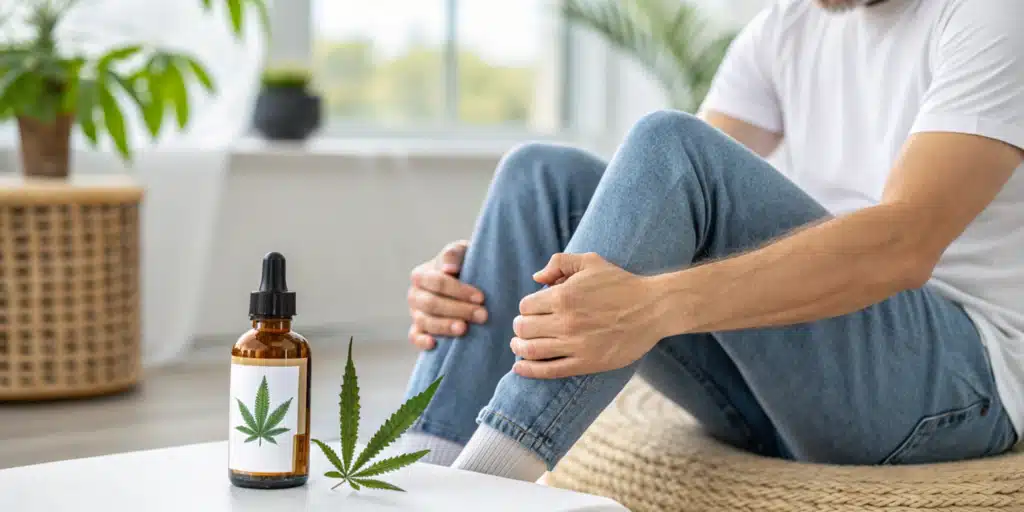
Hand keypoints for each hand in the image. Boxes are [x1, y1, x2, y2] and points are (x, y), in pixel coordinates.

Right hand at [407, 240, 487, 349]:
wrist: (469, 284)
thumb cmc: (465, 265)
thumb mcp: (463, 252)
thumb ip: (454, 254)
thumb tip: (448, 269)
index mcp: (421, 275)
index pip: (437, 282)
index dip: (459, 290)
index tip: (481, 297)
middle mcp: (415, 295)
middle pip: (431, 304)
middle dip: (459, 310)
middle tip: (483, 315)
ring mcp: (415, 314)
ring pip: (425, 322)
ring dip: (445, 326)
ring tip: (465, 329)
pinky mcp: (418, 330)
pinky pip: (415, 337)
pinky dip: (422, 341)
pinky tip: (434, 344)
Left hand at [510, 253, 664, 378]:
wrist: (653, 309)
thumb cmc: (621, 283)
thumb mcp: (591, 262)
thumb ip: (560, 262)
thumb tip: (536, 277)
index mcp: (563, 296)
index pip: (526, 306)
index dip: (526, 308)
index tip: (532, 310)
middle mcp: (565, 322)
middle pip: (524, 328)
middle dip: (520, 327)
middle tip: (523, 328)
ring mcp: (575, 345)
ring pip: (531, 350)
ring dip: (519, 348)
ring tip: (518, 346)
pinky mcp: (586, 363)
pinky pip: (549, 371)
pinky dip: (529, 371)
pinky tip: (519, 368)